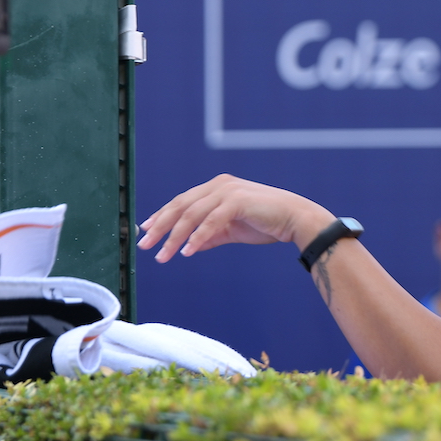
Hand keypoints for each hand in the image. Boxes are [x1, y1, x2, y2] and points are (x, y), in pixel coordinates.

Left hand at [137, 174, 330, 262]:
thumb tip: (188, 246)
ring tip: (163, 255)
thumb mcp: (232, 230)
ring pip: (192, 215)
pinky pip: (211, 221)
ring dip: (174, 237)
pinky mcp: (238, 201)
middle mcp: (219, 185)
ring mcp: (228, 191)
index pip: (181, 201)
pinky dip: (198, 237)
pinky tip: (187, 251)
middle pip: (180, 206)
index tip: (146, 232)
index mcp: (216, 187)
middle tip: (145, 244)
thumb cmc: (266, 222)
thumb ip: (210, 235)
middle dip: (160, 226)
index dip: (161, 217)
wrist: (296, 218)